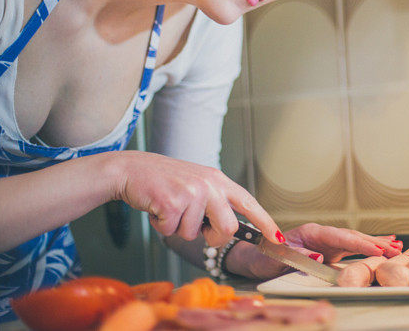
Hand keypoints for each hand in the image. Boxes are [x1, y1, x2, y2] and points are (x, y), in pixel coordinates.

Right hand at [110, 150, 280, 246]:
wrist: (131, 169)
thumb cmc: (164, 182)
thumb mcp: (197, 185)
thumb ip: (214, 202)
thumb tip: (228, 230)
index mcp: (218, 180)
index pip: (249, 203)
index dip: (265, 222)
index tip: (277, 239)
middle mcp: (210, 184)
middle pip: (228, 228)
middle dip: (212, 238)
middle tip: (196, 228)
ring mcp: (193, 192)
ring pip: (194, 234)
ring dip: (178, 229)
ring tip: (169, 209)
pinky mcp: (173, 201)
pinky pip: (172, 231)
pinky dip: (162, 226)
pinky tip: (157, 209)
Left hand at [234, 223, 402, 279]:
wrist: (255, 255)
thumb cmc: (264, 256)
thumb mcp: (276, 258)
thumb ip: (298, 257)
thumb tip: (320, 256)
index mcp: (311, 232)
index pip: (341, 236)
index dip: (360, 243)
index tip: (377, 249)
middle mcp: (322, 234)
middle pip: (353, 236)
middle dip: (375, 242)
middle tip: (396, 249)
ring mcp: (326, 241)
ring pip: (355, 241)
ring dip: (376, 244)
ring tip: (397, 246)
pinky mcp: (329, 249)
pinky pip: (351, 247)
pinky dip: (368, 247)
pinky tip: (383, 245)